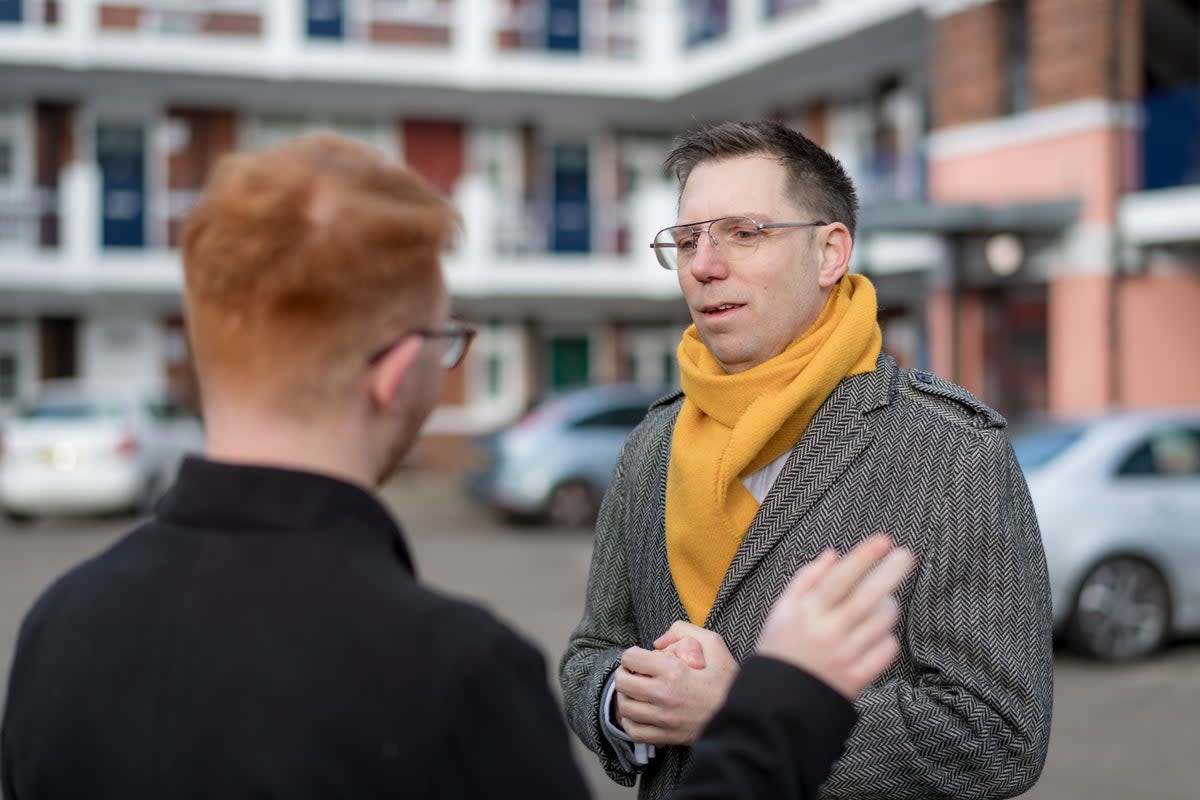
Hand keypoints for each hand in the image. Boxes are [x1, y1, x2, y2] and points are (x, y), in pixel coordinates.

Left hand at [614, 624, 738, 745]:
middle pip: (623, 683)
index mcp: (673, 671)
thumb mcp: (714, 644)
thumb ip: (684, 631)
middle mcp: (664, 696)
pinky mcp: (666, 737)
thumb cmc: (728, 681)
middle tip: (634, 673)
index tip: (640, 658)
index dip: (632, 655)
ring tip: (636, 692)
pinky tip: (641, 713)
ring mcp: (664, 719)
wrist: (744, 718)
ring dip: (626, 697)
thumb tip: (658, 642)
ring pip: (625, 708)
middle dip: (625, 674)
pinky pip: (634, 731)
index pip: (631, 658)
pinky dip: (631, 721)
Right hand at [756, 534, 912, 699]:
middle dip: (890, 572)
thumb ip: (806, 579)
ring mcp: (846, 657)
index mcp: (807, 614)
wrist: (779, 701)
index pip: (839, 579)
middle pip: (867, 597)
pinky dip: (885, 637)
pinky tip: (873, 634)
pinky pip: (887, 649)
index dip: (863, 558)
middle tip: (906, 555)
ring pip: (882, 622)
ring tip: (879, 601)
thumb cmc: (780, 647)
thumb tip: (835, 555)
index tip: (883, 540)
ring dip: (887, 606)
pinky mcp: (859, 677)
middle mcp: (828, 633)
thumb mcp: (781, 610)